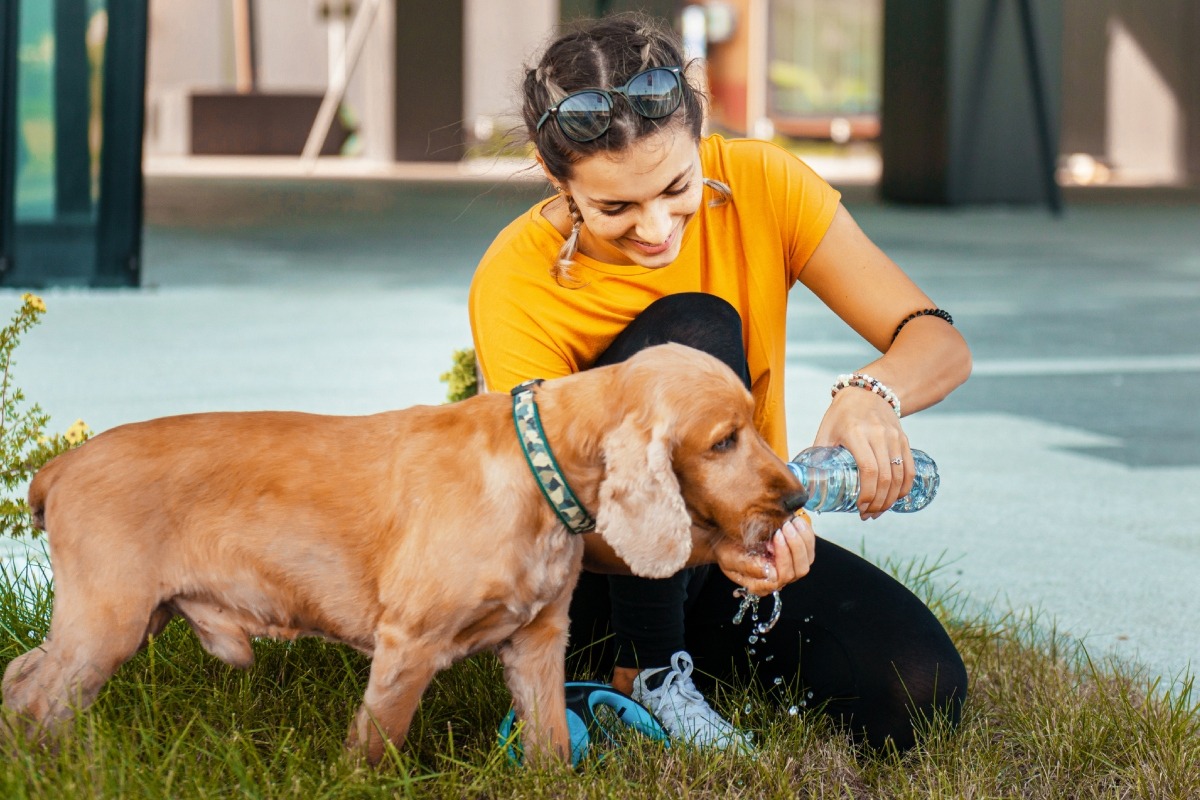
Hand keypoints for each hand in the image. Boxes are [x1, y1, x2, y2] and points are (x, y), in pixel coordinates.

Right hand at [713, 513, 815, 596]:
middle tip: (785, 527)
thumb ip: (747, 566)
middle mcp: (777, 579)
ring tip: (791, 522)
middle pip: (799, 570)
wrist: (725, 539)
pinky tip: (797, 521)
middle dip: (795, 546)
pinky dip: (806, 534)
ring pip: (807, 560)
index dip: (784, 556)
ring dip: (803, 540)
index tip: (776, 535)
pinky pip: (809, 549)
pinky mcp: (794, 555)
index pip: (782, 576)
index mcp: (761, 584)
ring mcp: (788, 568)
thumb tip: (770, 572)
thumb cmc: (725, 549)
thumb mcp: (729, 557)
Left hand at [813, 386, 913, 518]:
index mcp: (856, 434)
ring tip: (878, 511)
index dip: (866, 493)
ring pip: (898, 476)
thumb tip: (804, 483)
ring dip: (890, 499)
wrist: (867, 392)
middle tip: (867, 514)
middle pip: (884, 477)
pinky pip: (908, 468)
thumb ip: (817, 455)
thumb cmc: (841, 414)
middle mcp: (878, 435)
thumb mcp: (825, 431)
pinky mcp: (903, 439)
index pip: (868, 470)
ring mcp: (894, 438)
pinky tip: (895, 499)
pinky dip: (904, 488)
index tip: (858, 507)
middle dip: (877, 502)